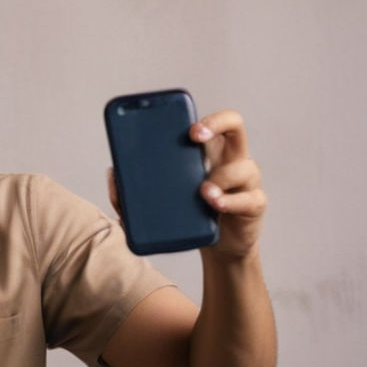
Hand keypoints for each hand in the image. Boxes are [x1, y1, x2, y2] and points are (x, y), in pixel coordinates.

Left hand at [106, 109, 266, 256]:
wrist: (219, 248)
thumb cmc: (189, 215)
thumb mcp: (160, 201)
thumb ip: (130, 193)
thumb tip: (113, 174)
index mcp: (208, 152)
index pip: (215, 122)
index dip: (207, 118)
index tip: (188, 129)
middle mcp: (230, 159)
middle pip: (236, 126)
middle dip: (217, 124)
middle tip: (195, 137)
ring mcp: (246, 181)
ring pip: (245, 166)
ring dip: (221, 177)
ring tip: (202, 192)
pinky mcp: (254, 205)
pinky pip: (250, 199)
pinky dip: (231, 201)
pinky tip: (216, 205)